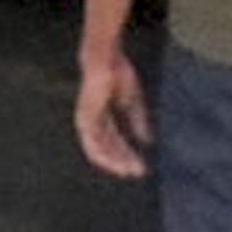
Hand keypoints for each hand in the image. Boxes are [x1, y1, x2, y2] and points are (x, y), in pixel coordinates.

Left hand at [74, 47, 150, 177]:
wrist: (105, 59)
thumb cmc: (117, 73)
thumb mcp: (133, 101)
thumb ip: (138, 120)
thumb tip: (147, 142)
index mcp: (103, 114)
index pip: (114, 140)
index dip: (127, 153)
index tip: (140, 166)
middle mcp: (93, 120)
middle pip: (108, 147)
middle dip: (123, 160)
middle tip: (137, 172)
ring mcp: (86, 120)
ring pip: (99, 149)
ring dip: (114, 161)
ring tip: (129, 170)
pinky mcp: (85, 119)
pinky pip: (93, 143)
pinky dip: (104, 154)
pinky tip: (116, 162)